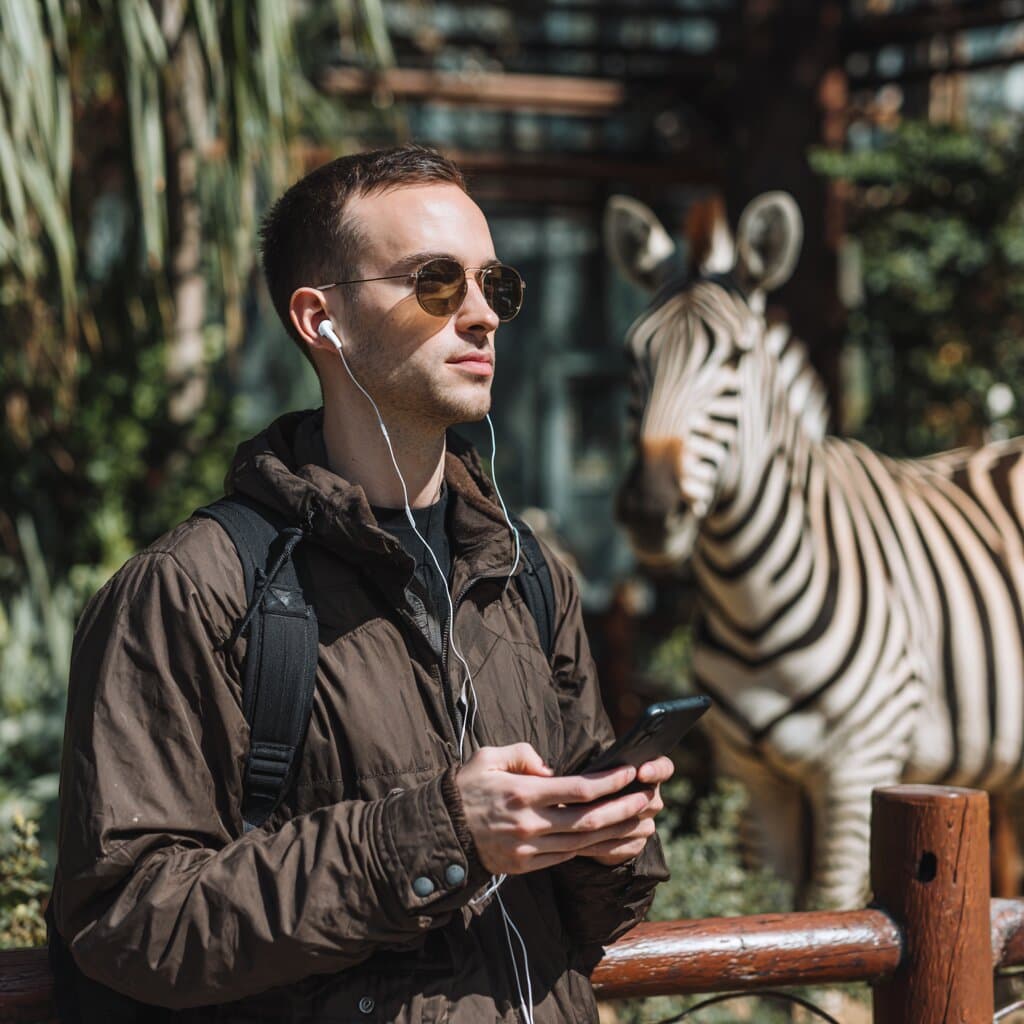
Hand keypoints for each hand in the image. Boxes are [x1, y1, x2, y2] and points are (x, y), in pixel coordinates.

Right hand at [454, 743, 658, 874]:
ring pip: (581, 842)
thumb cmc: (466, 788)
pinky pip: (565, 857)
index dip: (608, 782)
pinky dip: (589, 848)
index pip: (576, 789)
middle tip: (646, 799)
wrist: (440, 832)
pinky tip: (606, 837)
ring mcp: (527, 849)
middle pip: (587, 819)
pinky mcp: (525, 866)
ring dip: (613, 832)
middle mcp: (528, 824)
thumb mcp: (487, 757)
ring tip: (637, 820)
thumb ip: (521, 753)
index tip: (629, 773)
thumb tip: (549, 768)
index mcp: (521, 793)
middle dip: (621, 809)